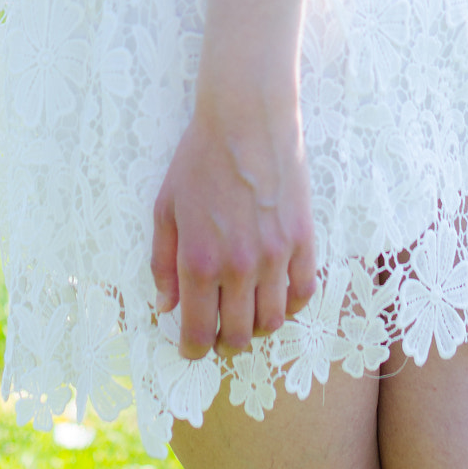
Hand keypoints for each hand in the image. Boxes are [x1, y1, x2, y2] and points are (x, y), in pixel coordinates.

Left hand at [150, 87, 316, 356]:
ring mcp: (276, 255)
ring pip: (272, 322)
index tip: (192, 347)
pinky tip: (277, 295)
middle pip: (238, 336)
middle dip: (224, 343)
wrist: (246, 117)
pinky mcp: (303, 240)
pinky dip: (291, 305)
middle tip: (218, 330)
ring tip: (247, 312)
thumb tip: (166, 306)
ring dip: (257, 327)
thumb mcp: (165, 207)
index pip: (199, 333)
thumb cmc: (200, 158)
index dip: (193, 350)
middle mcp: (240, 267)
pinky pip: (304, 293)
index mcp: (200, 261)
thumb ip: (163, 262)